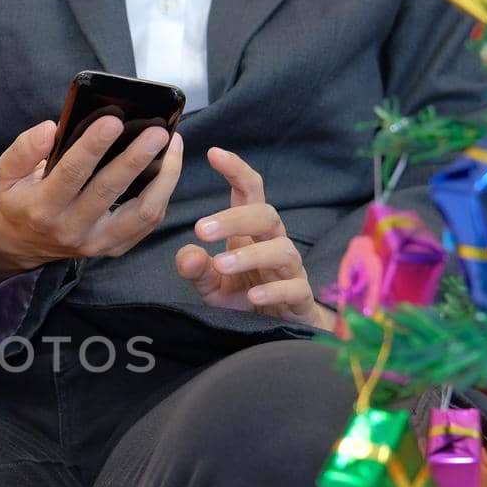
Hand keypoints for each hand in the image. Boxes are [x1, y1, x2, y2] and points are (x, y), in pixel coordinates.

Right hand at [0, 117, 182, 288]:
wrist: (25, 244)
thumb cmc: (22, 200)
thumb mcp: (8, 173)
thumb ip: (24, 148)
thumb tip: (50, 129)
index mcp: (42, 208)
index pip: (71, 174)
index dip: (92, 146)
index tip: (112, 120)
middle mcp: (70, 229)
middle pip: (110, 191)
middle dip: (136, 158)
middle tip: (157, 131)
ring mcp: (96, 243)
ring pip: (141, 212)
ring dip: (163, 178)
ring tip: (172, 145)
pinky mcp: (114, 247)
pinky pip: (148, 222)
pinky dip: (163, 192)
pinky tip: (169, 165)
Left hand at [174, 148, 332, 327]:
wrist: (274, 332)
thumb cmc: (242, 297)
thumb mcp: (210, 285)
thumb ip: (195, 269)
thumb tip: (187, 254)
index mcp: (251, 233)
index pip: (249, 193)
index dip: (236, 170)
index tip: (213, 153)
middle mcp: (273, 244)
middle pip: (265, 216)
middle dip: (235, 219)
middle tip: (201, 229)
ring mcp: (289, 270)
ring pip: (282, 250)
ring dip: (250, 255)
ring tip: (222, 264)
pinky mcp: (300, 297)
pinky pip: (294, 288)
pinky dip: (274, 290)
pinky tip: (252, 295)